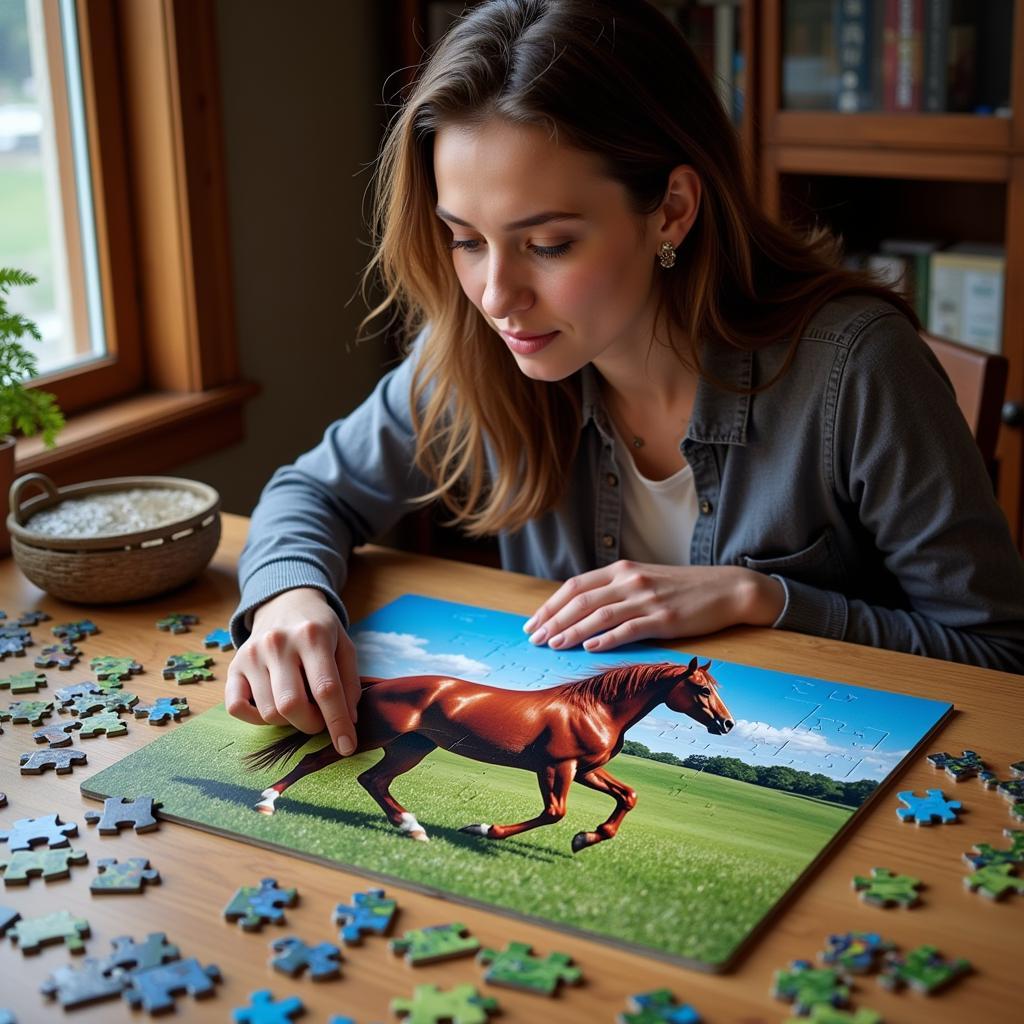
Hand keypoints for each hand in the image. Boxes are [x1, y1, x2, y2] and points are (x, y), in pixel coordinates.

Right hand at [225, 587, 360, 754]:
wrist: (286, 603)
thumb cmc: (320, 630)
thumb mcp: (345, 646)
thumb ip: (350, 682)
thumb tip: (348, 720)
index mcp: (312, 636)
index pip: (326, 689)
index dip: (338, 723)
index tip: (347, 747)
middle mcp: (278, 643)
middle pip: (291, 706)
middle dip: (311, 724)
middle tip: (320, 718)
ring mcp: (252, 654)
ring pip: (268, 712)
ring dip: (288, 721)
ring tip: (300, 704)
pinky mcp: (233, 665)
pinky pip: (236, 708)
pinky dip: (256, 718)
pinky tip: (273, 705)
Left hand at [522, 561, 784, 651]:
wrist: (726, 589)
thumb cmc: (682, 589)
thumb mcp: (643, 581)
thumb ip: (614, 592)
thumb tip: (580, 613)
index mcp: (622, 570)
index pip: (576, 587)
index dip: (551, 605)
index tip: (533, 623)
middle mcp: (630, 581)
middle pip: (581, 600)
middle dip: (553, 620)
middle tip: (534, 638)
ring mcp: (646, 599)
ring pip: (599, 615)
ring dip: (571, 631)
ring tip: (553, 645)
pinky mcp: (664, 619)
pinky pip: (628, 629)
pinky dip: (605, 639)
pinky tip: (589, 648)